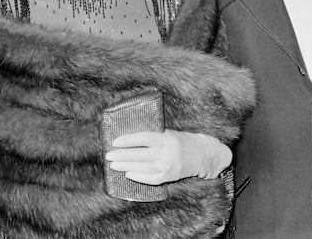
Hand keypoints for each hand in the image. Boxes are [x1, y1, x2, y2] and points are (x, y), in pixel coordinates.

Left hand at [105, 130, 230, 184]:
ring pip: (142, 167)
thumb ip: (153, 137)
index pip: (143, 138)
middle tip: (108, 155)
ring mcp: (167, 166)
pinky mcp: (169, 176)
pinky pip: (150, 178)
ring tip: (113, 165)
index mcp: (166, 138)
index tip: (115, 142)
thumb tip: (129, 140)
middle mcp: (166, 152)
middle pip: (139, 154)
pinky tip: (128, 173)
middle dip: (122, 155)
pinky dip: (138, 176)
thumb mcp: (169, 134)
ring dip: (126, 166)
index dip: (128, 140)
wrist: (202, 154)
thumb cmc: (182, 141)